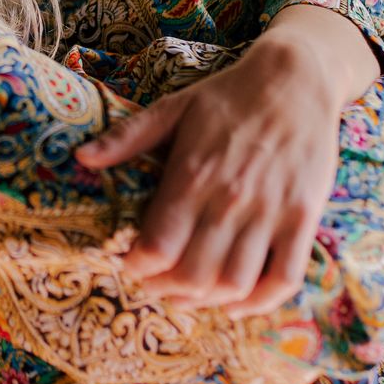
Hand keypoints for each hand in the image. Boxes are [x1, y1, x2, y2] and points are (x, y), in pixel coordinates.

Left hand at [75, 33, 345, 316]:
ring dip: (208, 302)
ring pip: (236, 283)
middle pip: (194, 275)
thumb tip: (81, 159)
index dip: (137, 266)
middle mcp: (231, 199)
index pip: (158, 247)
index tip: (129, 262)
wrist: (295, 79)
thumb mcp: (173, 107)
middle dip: (166, 290)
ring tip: (189, 295)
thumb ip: (128, 137)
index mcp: (193, 174)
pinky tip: (237, 303)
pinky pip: (284, 279)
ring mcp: (271, 212)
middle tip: (155, 284)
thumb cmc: (228, 95)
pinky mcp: (303, 219)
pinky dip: (259, 304)